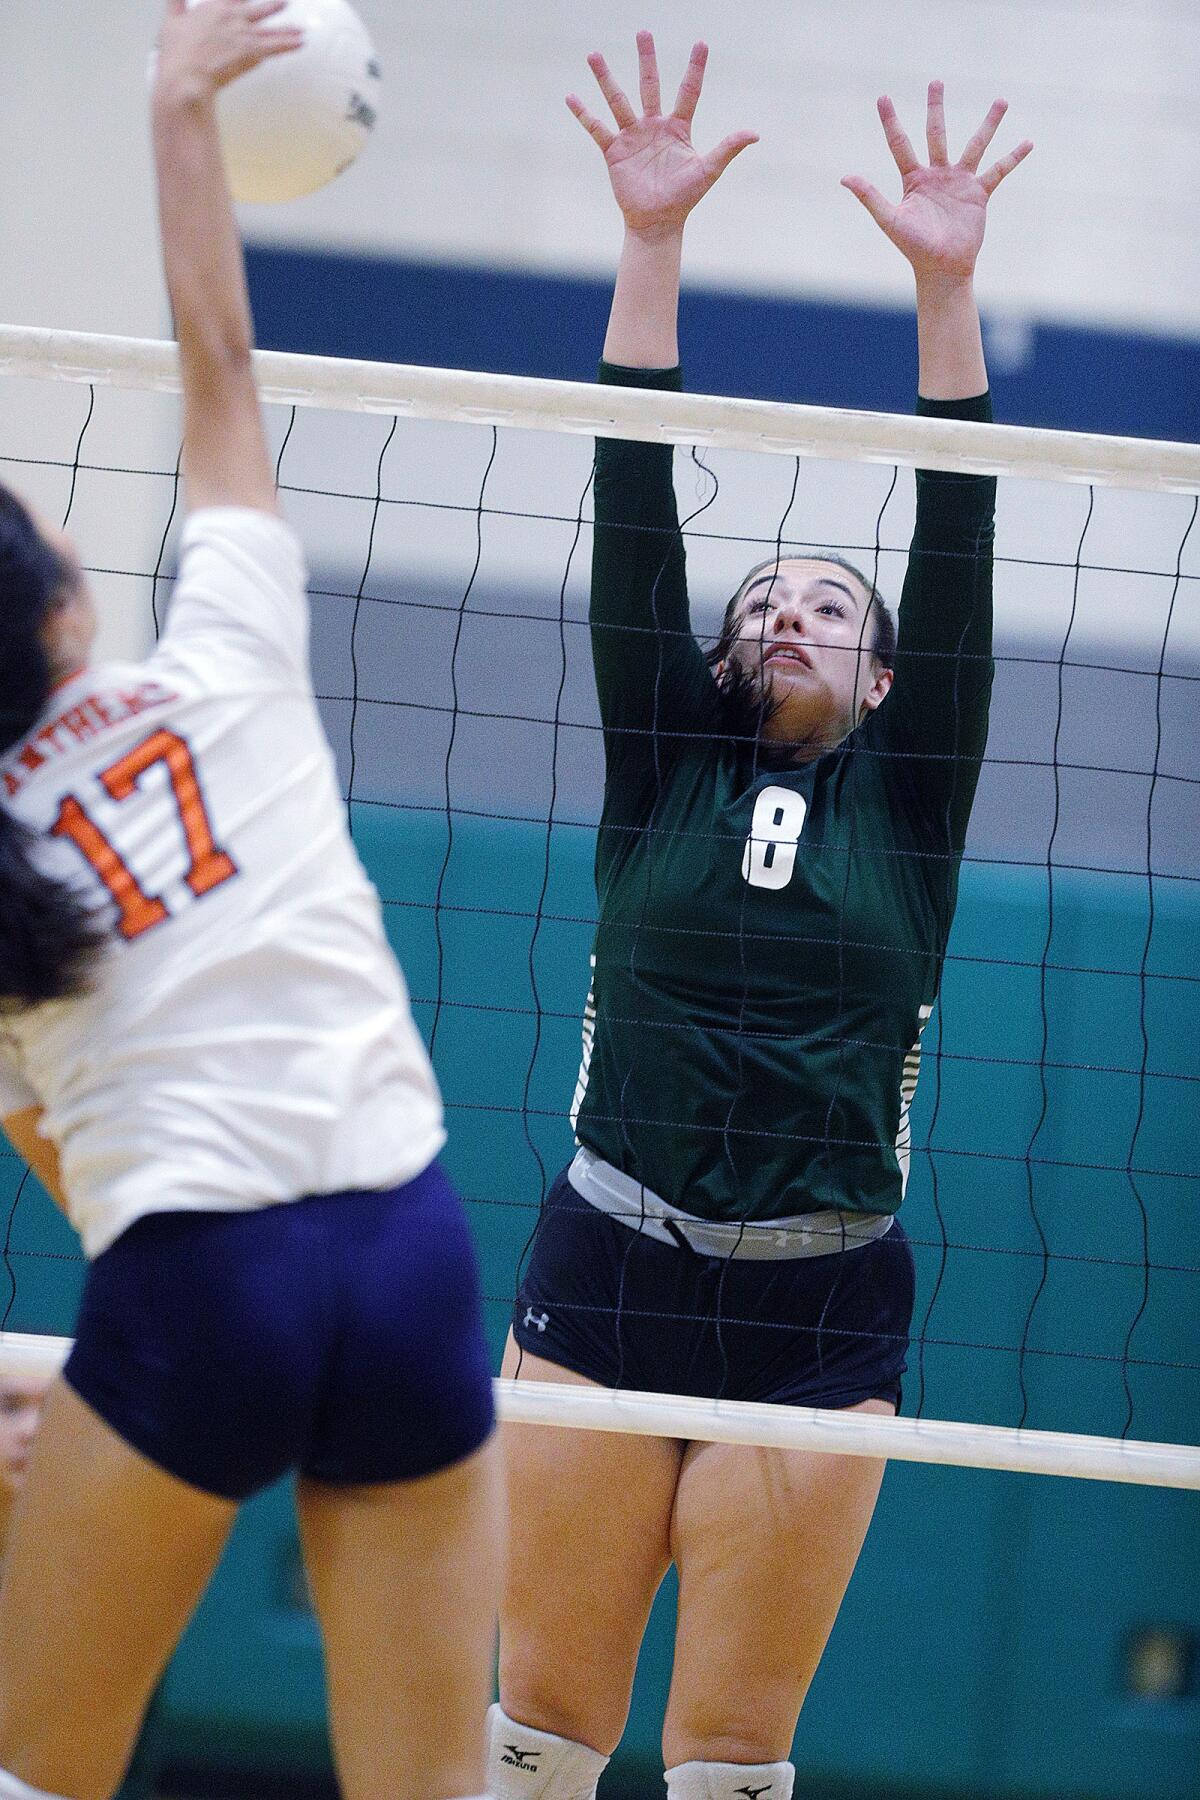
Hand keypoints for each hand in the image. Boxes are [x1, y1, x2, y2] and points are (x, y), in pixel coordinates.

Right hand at [155, 0, 303, 104]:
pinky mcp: (252, 51)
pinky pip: (276, 46)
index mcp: (214, 6)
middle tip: (284, 4)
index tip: (247, 0)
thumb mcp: (171, 20)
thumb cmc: (177, 52)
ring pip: (271, 27)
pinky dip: (290, 44)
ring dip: (287, 28)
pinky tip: (300, 42)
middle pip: (258, 7)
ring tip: (300, 29)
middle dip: (272, 6)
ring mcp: (244, 33)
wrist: (186, 75)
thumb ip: (176, 3)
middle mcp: (232, 16)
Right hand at [567, 31, 756, 241]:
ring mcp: (633, 137)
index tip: (701, 42)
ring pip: (618, 101)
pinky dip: (584, 114)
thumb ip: (727, 148)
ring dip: (605, 78)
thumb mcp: (708, 170)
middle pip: (649, 85)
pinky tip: (571, 97)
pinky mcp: (615, 151)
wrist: (658, 223)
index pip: (688, 91)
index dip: (695, 68)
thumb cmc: (684, 198)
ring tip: (594, 54)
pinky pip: (597, 129)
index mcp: (677, 128)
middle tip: (643, 32)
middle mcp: (654, 126)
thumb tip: (755, 134)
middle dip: (646, 59)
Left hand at [842, 82, 1031, 284]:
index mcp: (913, 179)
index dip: (890, 122)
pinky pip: (999, 171)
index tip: (882, 97)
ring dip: (988, 123)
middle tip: (936, 82)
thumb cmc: (914, 248)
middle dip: (936, 108)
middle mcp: (936, 175)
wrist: (942, 269)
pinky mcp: (978, 194)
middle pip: (936, 134)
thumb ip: (870, 197)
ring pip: (975, 145)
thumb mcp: (890, 220)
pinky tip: (1028, 142)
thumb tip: (844, 177)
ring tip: (1001, 101)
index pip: (900, 143)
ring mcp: (959, 182)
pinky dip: (1013, 158)